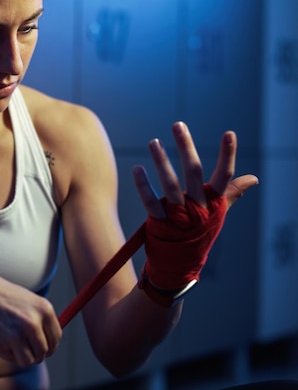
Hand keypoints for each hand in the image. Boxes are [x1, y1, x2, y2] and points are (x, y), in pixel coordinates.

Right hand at [0, 269, 61, 366]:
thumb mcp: (25, 299)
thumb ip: (38, 318)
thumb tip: (50, 342)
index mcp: (44, 308)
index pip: (56, 337)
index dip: (48, 344)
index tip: (39, 345)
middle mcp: (34, 322)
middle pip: (45, 351)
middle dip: (34, 352)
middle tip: (21, 345)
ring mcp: (18, 334)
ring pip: (30, 360)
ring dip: (21, 355)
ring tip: (8, 340)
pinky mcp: (2, 344)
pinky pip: (14, 360)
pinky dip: (8, 355)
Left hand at [131, 122, 257, 290]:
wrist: (180, 265)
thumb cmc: (199, 233)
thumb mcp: (216, 213)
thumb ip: (231, 193)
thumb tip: (253, 178)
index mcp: (212, 203)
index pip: (224, 176)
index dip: (227, 155)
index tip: (229, 134)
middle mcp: (197, 208)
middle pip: (194, 172)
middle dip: (187, 147)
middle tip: (178, 125)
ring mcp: (178, 216)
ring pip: (170, 184)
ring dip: (161, 161)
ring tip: (153, 141)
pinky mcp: (160, 223)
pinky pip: (150, 202)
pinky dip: (143, 185)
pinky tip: (137, 168)